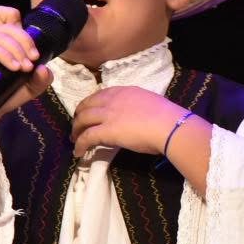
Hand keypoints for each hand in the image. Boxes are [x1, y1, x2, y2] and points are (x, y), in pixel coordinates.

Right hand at [0, 6, 53, 131]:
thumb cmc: (5, 97)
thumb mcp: (31, 86)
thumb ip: (42, 77)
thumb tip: (44, 68)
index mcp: (0, 39)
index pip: (6, 14)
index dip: (19, 22)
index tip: (31, 48)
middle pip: (9, 25)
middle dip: (26, 41)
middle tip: (33, 60)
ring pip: (1, 35)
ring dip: (17, 50)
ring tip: (24, 68)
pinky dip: (5, 55)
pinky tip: (14, 67)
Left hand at [70, 87, 187, 157]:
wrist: (168, 126)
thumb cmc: (166, 117)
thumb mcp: (148, 103)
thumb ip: (135, 106)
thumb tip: (132, 117)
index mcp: (124, 91)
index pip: (99, 95)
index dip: (90, 104)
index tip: (87, 112)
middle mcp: (112, 100)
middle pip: (86, 106)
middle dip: (78, 116)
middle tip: (77, 127)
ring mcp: (107, 114)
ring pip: (82, 120)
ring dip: (76, 130)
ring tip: (74, 139)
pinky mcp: (105, 131)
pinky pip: (86, 137)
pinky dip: (79, 144)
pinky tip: (78, 152)